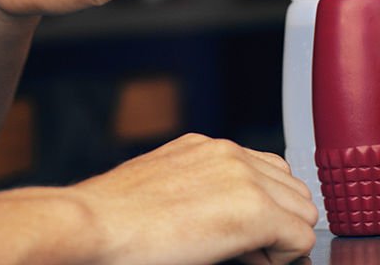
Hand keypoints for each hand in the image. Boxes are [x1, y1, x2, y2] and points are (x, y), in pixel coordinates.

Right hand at [72, 133, 316, 264]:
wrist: (96, 224)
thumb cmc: (115, 218)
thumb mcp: (160, 188)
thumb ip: (196, 189)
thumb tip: (218, 214)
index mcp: (202, 147)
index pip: (268, 171)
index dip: (262, 210)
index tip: (236, 234)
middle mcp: (226, 152)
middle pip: (293, 190)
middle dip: (278, 224)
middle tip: (241, 249)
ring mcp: (242, 176)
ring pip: (303, 212)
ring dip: (281, 239)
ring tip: (240, 254)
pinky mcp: (254, 208)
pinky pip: (301, 239)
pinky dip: (281, 258)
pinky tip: (242, 259)